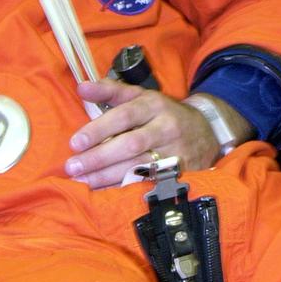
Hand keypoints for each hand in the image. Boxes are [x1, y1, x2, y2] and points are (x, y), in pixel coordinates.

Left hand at [64, 78, 246, 188]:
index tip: (74, 143)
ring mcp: (176, 153)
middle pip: (131, 145)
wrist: (207, 131)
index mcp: (154, 105)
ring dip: (109, 177)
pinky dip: (127, 190)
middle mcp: (166, 128)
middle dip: (99, 158)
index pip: (124, 116)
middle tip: (72, 167)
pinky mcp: (181, 174)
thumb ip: (110, 91)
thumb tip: (81, 87)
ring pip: (140, 167)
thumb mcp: (140, 96)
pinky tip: (107, 194)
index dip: (99, 129)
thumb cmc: (162, 113)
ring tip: (83, 182)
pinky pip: (151, 184)